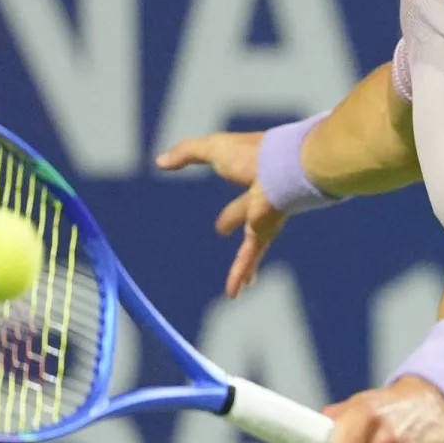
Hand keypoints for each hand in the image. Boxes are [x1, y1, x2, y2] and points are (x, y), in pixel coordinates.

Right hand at [155, 132, 287, 296]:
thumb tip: (160, 160)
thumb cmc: (252, 155)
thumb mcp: (213, 148)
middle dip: (239, 222)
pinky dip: (239, 274)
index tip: (229, 200)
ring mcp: (264, 219)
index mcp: (251, 176)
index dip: (230, 191)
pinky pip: (248, 258)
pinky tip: (234, 293)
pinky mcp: (263, 234)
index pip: (238, 188)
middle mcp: (261, 200)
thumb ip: (187, 152)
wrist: (283, 168)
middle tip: (227, 231)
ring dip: (246, 263)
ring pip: (252, 246)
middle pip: (247, 217)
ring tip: (243, 282)